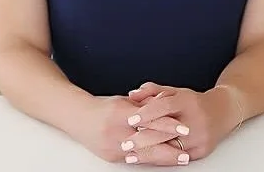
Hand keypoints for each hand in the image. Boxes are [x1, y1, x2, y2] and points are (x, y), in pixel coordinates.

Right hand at [72, 95, 187, 162]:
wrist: (77, 118)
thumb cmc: (103, 107)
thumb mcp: (124, 101)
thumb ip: (143, 105)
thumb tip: (164, 106)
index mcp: (120, 113)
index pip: (149, 119)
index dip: (168, 125)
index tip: (184, 129)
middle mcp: (116, 131)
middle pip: (148, 141)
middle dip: (169, 148)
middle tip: (186, 152)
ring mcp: (113, 146)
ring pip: (143, 154)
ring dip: (162, 158)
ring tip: (178, 159)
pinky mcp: (111, 156)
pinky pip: (133, 159)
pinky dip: (148, 160)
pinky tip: (161, 161)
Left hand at [120, 82, 237, 164]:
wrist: (222, 112)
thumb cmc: (193, 102)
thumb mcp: (174, 92)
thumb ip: (152, 91)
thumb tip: (132, 94)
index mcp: (187, 101)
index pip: (164, 106)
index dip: (146, 113)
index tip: (130, 120)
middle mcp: (195, 119)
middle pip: (166, 131)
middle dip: (143, 139)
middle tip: (125, 144)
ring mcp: (200, 137)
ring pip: (171, 148)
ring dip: (149, 153)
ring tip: (131, 156)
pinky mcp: (202, 150)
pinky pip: (178, 157)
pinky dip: (162, 159)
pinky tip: (148, 160)